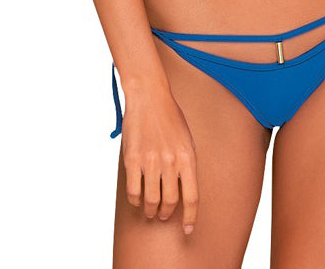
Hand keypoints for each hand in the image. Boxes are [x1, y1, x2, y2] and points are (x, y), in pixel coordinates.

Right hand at [121, 81, 198, 235]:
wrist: (149, 96)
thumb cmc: (170, 117)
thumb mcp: (187, 139)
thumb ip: (187, 164)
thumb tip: (185, 189)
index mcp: (187, 156)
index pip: (193, 196)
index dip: (191, 217)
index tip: (189, 229)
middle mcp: (170, 161)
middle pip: (170, 202)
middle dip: (167, 214)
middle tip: (164, 215)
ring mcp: (150, 160)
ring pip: (151, 200)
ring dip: (151, 210)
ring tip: (151, 211)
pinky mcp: (132, 159)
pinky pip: (133, 191)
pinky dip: (135, 201)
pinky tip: (137, 200)